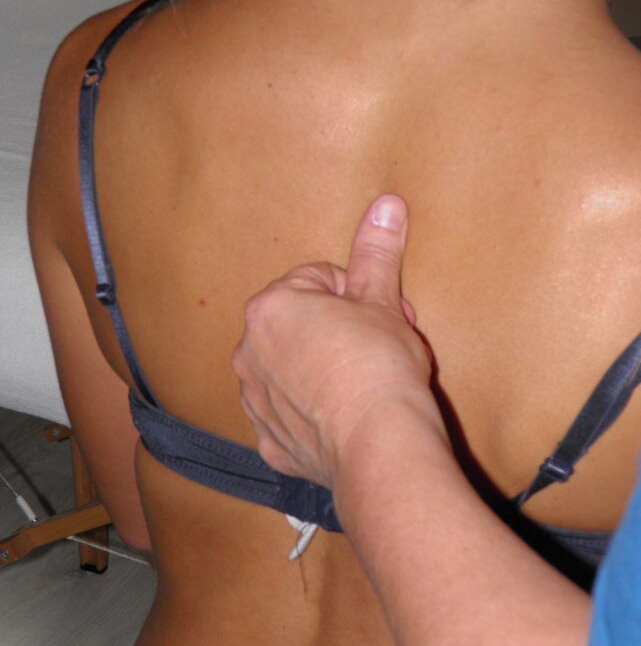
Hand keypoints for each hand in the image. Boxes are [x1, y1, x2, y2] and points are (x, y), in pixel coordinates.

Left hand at [232, 195, 444, 492]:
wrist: (378, 442)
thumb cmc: (378, 364)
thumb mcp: (382, 300)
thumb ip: (376, 251)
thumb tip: (386, 203)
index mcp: (270, 308)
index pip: (319, 280)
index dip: (358, 295)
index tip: (383, 315)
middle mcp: (248, 352)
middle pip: (300, 325)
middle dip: (338, 331)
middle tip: (379, 348)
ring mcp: (255, 401)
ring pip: (291, 370)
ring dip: (320, 371)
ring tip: (362, 385)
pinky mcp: (270, 442)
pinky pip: (290, 416)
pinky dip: (312, 414)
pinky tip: (344, 419)